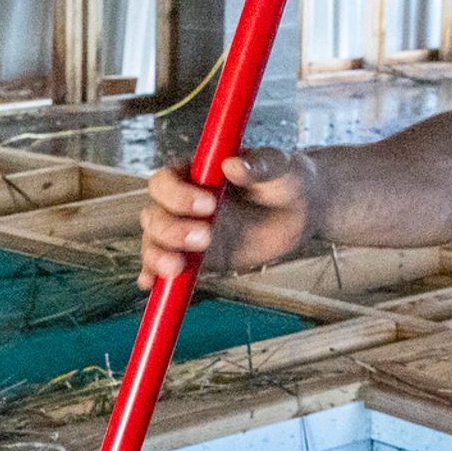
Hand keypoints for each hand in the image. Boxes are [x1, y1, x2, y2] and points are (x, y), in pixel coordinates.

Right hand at [141, 152, 317, 285]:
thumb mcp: (279, 168)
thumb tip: (234, 165)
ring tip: (178, 267)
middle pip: (154, 216)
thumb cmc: (286, 181)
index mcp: (194, 173)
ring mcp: (185, 232)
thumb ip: (260, 164)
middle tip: (205, 237)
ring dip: (159, 256)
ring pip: (154, 243)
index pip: (165, 181)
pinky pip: (165, 270)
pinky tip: (152, 286)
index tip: (209, 205)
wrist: (298, 214)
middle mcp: (181, 203)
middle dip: (171, 230)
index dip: (178, 194)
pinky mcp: (194, 259)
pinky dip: (155, 277)